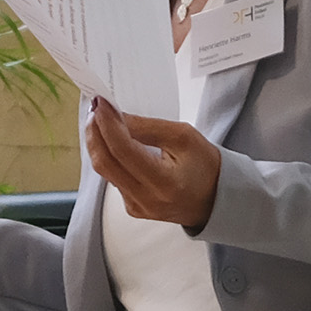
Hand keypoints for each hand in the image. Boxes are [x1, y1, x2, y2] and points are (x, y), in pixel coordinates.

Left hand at [85, 98, 222, 230]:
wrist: (214, 199)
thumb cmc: (205, 167)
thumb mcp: (183, 137)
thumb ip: (147, 127)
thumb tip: (116, 116)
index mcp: (164, 183)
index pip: (123, 150)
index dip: (107, 124)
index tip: (100, 103)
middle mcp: (146, 199)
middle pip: (105, 163)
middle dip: (95, 132)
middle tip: (95, 109)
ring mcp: (136, 206)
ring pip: (104, 170)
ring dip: (98, 142)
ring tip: (100, 120)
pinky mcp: (131, 207)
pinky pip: (111, 178)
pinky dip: (107, 155)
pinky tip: (110, 140)